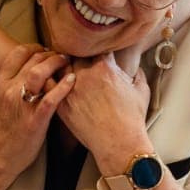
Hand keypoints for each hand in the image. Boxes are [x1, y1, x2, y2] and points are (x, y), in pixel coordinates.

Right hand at [0, 45, 73, 184]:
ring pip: (39, 73)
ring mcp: (22, 104)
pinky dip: (63, 86)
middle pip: (33, 59)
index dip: (36, 47)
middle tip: (63, 56)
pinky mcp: (34, 120)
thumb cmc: (5, 129)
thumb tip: (34, 69)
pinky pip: (50, 98)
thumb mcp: (3, 100)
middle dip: (51, 54)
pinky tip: (72, 80)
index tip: (47, 50)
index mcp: (1, 83)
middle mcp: (10, 90)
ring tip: (68, 62)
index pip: (18, 53)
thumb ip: (14, 83)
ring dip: (56, 63)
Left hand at [58, 52, 151, 167]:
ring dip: (61, 65)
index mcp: (105, 67)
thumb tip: (136, 68)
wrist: (119, 143)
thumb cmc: (132, 119)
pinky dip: (48, 80)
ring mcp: (71, 89)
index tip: (97, 50)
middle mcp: (85, 74)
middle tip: (78, 56)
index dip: (97, 46)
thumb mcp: (142, 91)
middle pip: (75, 53)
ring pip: (59, 66)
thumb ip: (137, 74)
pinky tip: (51, 80)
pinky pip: (47, 85)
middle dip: (78, 54)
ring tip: (62, 66)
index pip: (96, 46)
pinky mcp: (61, 104)